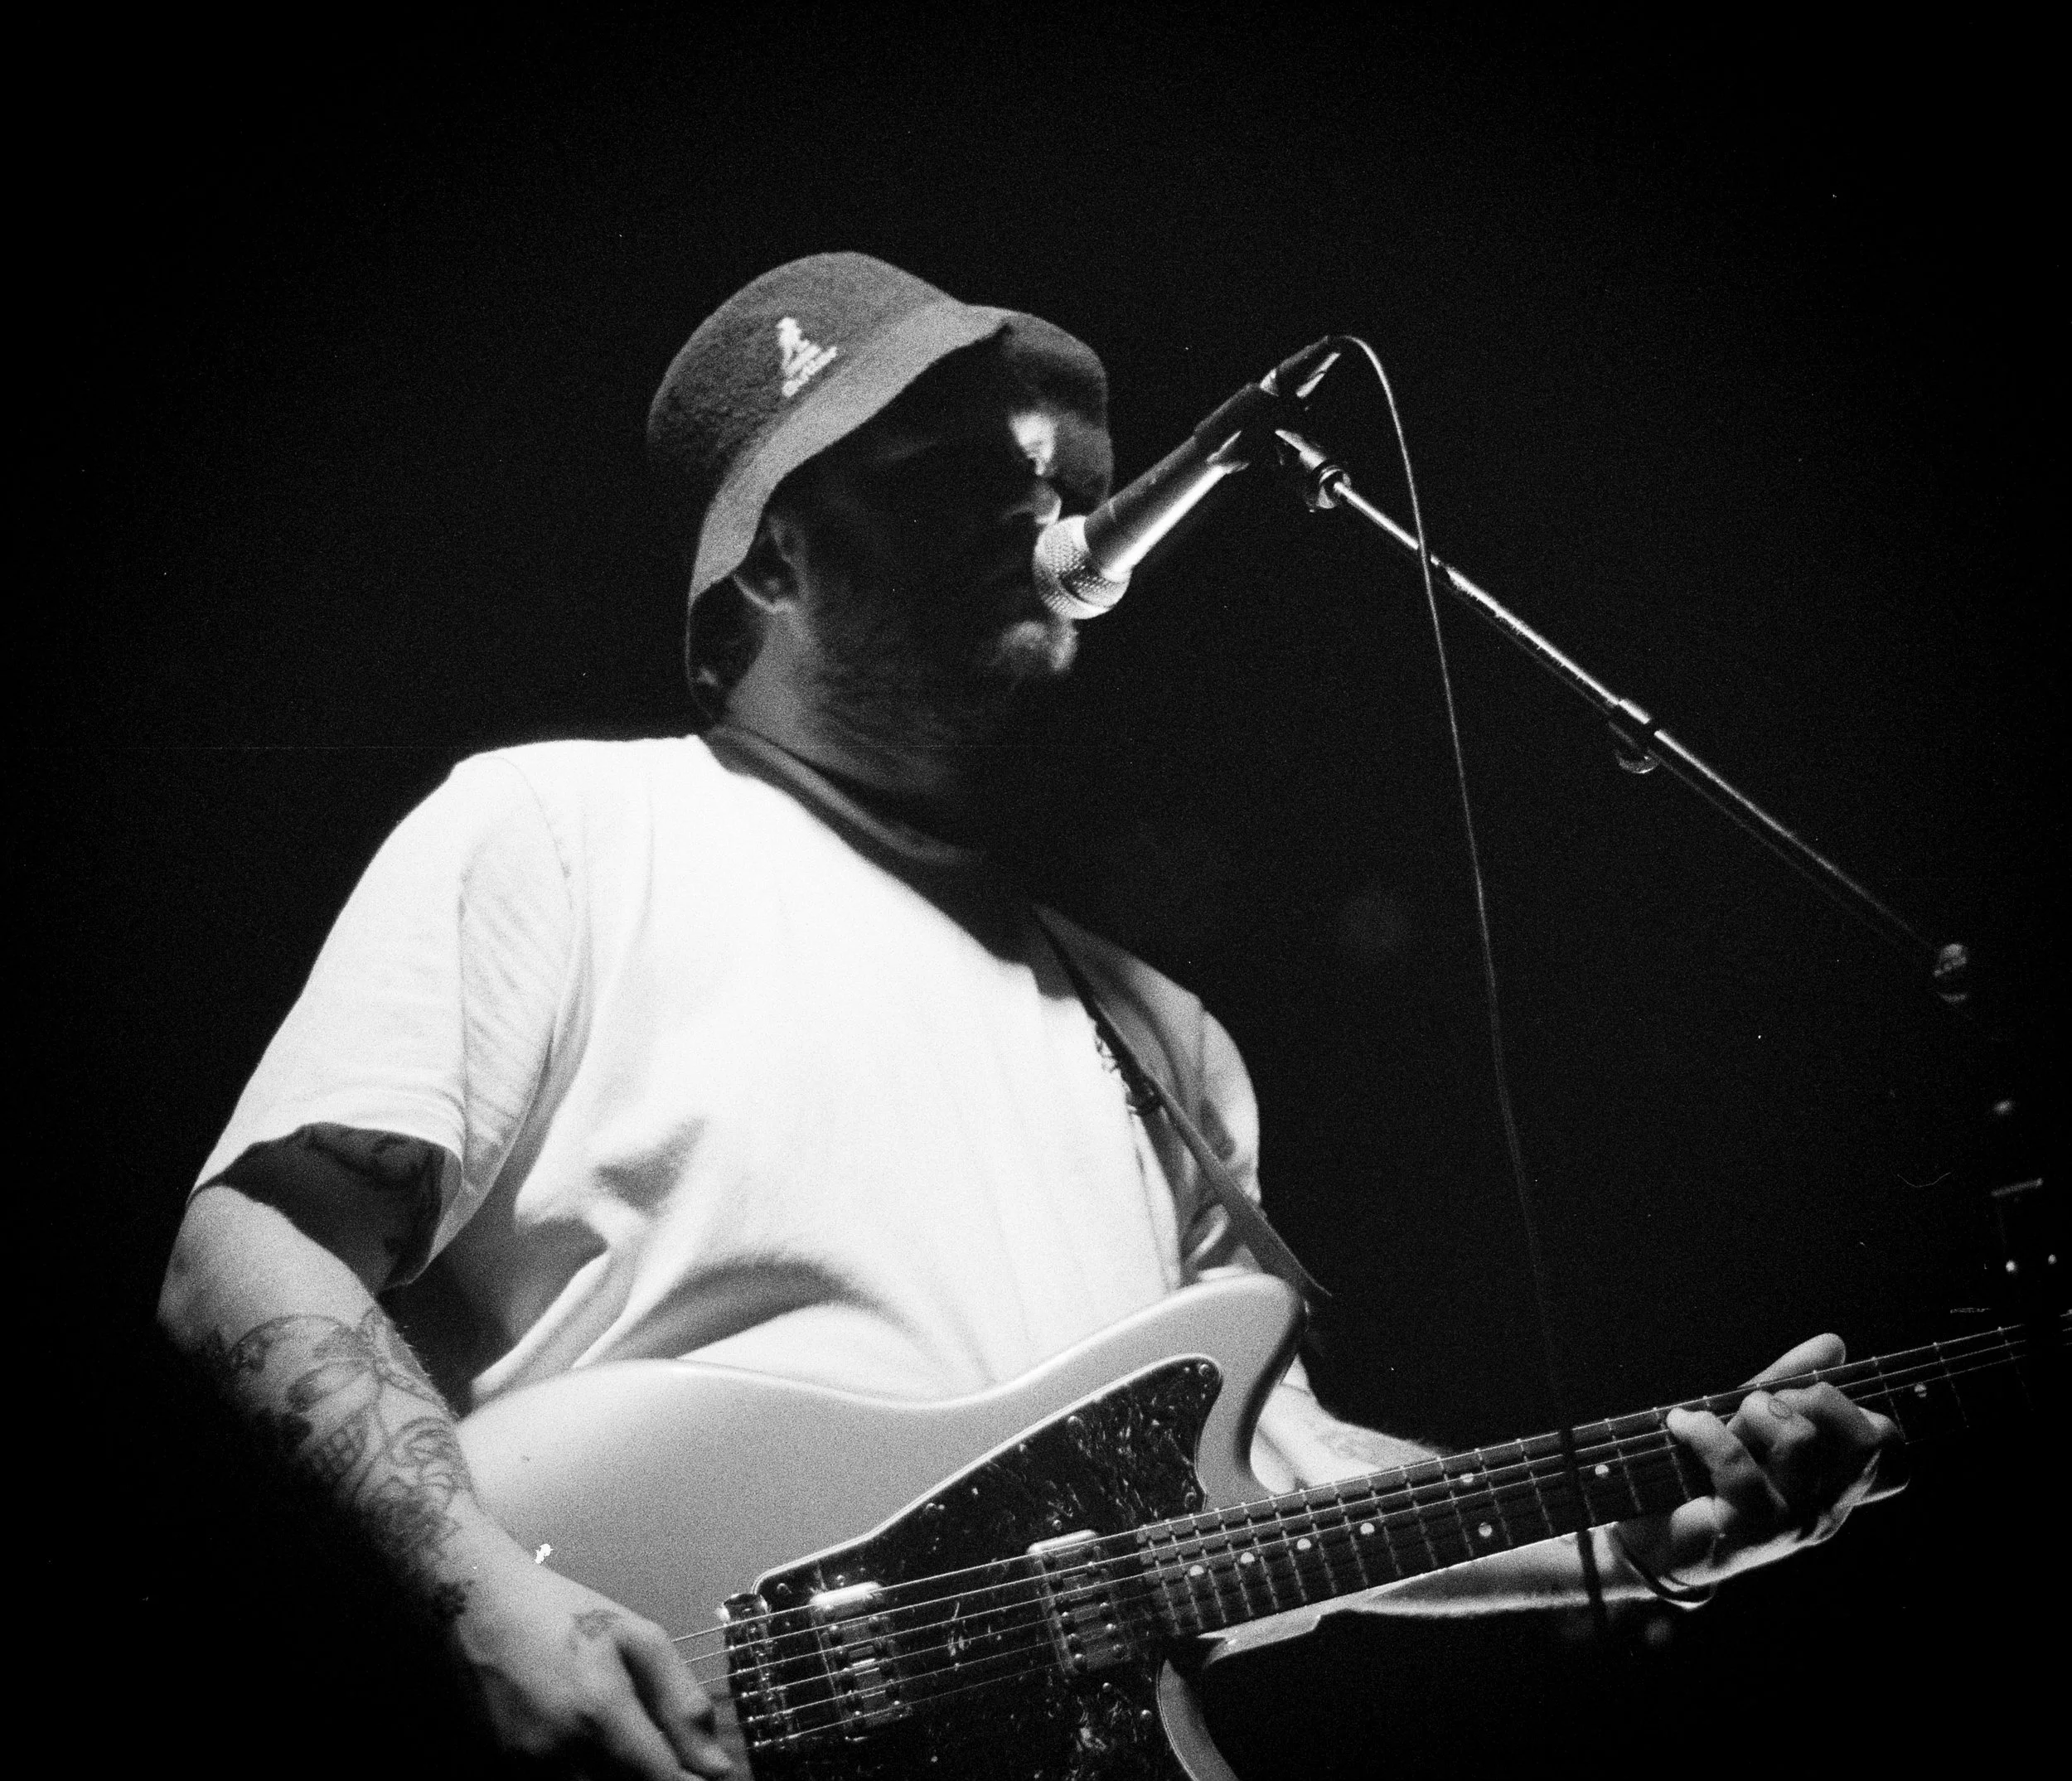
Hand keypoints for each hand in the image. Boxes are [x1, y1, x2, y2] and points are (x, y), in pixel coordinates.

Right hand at [443, 1545, 731, 1777]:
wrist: (482, 1605)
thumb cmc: (567, 1613)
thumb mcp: (638, 1637)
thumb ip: (681, 1701)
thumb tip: (716, 1765)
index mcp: (602, 1713)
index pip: (662, 1780)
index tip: (709, 1774)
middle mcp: (563, 1753)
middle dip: (657, 1778)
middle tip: (669, 1753)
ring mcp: (530, 1768)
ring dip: (624, 1777)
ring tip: (633, 1744)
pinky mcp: (509, 1771)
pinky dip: (591, 1775)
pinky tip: (599, 1749)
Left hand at [1616, 1332, 1905, 1591]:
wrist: (1651, 1534)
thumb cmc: (1703, 1473)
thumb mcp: (1749, 1419)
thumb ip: (1790, 1383)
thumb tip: (1834, 1343)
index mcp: (1834, 1486)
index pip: (1891, 1452)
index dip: (1856, 1410)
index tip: (1803, 1400)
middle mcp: (1826, 1509)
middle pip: (1863, 1439)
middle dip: (1808, 1398)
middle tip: (1759, 1405)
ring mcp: (1793, 1525)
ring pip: (1802, 1441)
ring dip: (1754, 1411)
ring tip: (1722, 1420)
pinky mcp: (1749, 1532)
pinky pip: (1739, 1463)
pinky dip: (1705, 1430)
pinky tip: (1682, 1426)